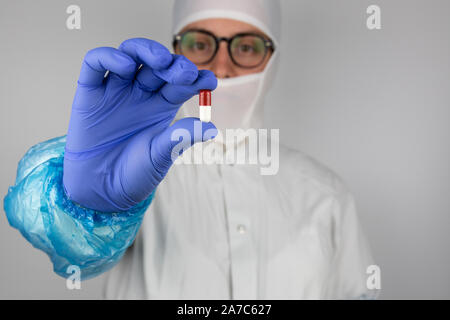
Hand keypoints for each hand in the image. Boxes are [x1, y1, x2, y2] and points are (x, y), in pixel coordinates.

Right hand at [63, 38, 216, 211]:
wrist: (100, 191)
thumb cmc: (134, 174)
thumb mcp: (161, 157)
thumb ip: (181, 138)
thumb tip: (212, 129)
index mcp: (162, 106)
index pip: (182, 83)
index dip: (196, 78)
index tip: (209, 80)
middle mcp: (141, 94)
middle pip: (158, 66)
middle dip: (174, 64)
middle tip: (184, 72)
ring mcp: (115, 91)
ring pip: (130, 56)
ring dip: (146, 51)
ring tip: (160, 62)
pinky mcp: (89, 93)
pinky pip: (95, 65)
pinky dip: (109, 57)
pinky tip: (125, 66)